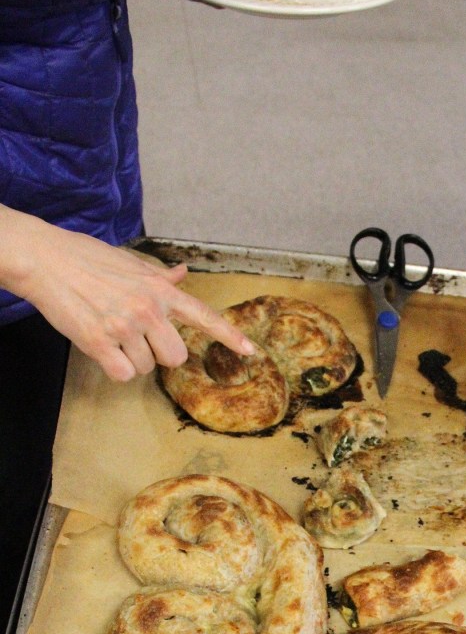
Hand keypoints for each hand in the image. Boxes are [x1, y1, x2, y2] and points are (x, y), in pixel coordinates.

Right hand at [7, 217, 255, 381]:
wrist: (46, 259)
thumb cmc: (86, 258)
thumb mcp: (130, 262)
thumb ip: (160, 277)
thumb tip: (183, 274)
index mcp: (159, 290)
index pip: (203, 316)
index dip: (229, 336)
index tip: (250, 351)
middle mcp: (148, 309)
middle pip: (175, 356)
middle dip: (159, 354)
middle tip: (137, 338)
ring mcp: (126, 326)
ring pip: (146, 368)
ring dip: (131, 359)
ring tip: (111, 333)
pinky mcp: (101, 343)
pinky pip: (123, 375)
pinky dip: (114, 368)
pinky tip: (102, 348)